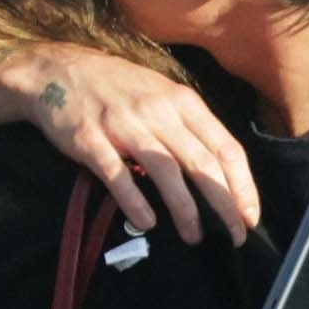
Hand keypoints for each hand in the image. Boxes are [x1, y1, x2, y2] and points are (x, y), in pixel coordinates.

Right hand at [0, 45, 259, 243]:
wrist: (57, 71)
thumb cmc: (116, 88)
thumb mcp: (160, 94)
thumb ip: (187, 126)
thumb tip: (218, 171)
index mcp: (181, 102)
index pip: (225, 147)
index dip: (243, 185)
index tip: (251, 216)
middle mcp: (158, 112)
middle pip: (202, 164)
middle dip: (225, 205)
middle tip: (236, 236)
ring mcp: (125, 127)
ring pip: (167, 172)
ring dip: (186, 210)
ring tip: (194, 236)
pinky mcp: (92, 142)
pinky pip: (119, 176)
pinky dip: (135, 202)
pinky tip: (147, 224)